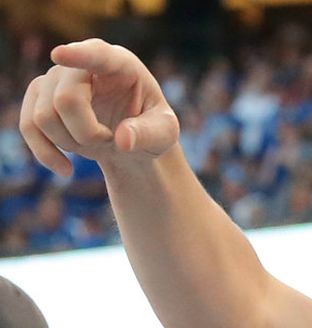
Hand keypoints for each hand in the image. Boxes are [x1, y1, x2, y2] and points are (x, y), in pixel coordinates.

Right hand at [21, 39, 178, 176]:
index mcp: (119, 63)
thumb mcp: (164, 133)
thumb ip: (150, 134)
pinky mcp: (38, 97)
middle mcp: (81, 65)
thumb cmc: (150, 128)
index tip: (60, 55)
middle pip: (66, 100)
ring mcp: (54, 78)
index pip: (97, 55)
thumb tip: (123, 140)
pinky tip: (65, 169)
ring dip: (72, 143)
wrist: (128, 138)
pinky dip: (45, 153)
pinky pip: (29, 126)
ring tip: (98, 144)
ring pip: (44, 116)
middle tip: (111, 140)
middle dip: (88, 134)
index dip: (78, 55)